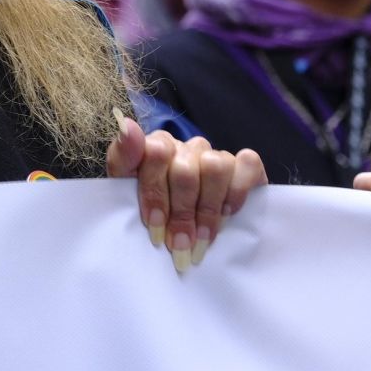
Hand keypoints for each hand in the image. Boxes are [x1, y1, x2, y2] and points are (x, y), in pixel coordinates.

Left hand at [106, 117, 264, 272]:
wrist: (186, 238)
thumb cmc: (154, 216)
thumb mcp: (127, 193)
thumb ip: (123, 160)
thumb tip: (128, 126)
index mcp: (157, 149)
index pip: (156, 152)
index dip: (155, 193)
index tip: (155, 226)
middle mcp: (187, 148)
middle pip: (186, 169)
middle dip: (181, 212)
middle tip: (179, 244)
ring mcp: (217, 155)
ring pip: (216, 166)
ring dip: (207, 209)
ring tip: (202, 239)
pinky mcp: (245, 165)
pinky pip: (247, 164)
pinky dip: (237, 191)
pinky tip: (227, 214)